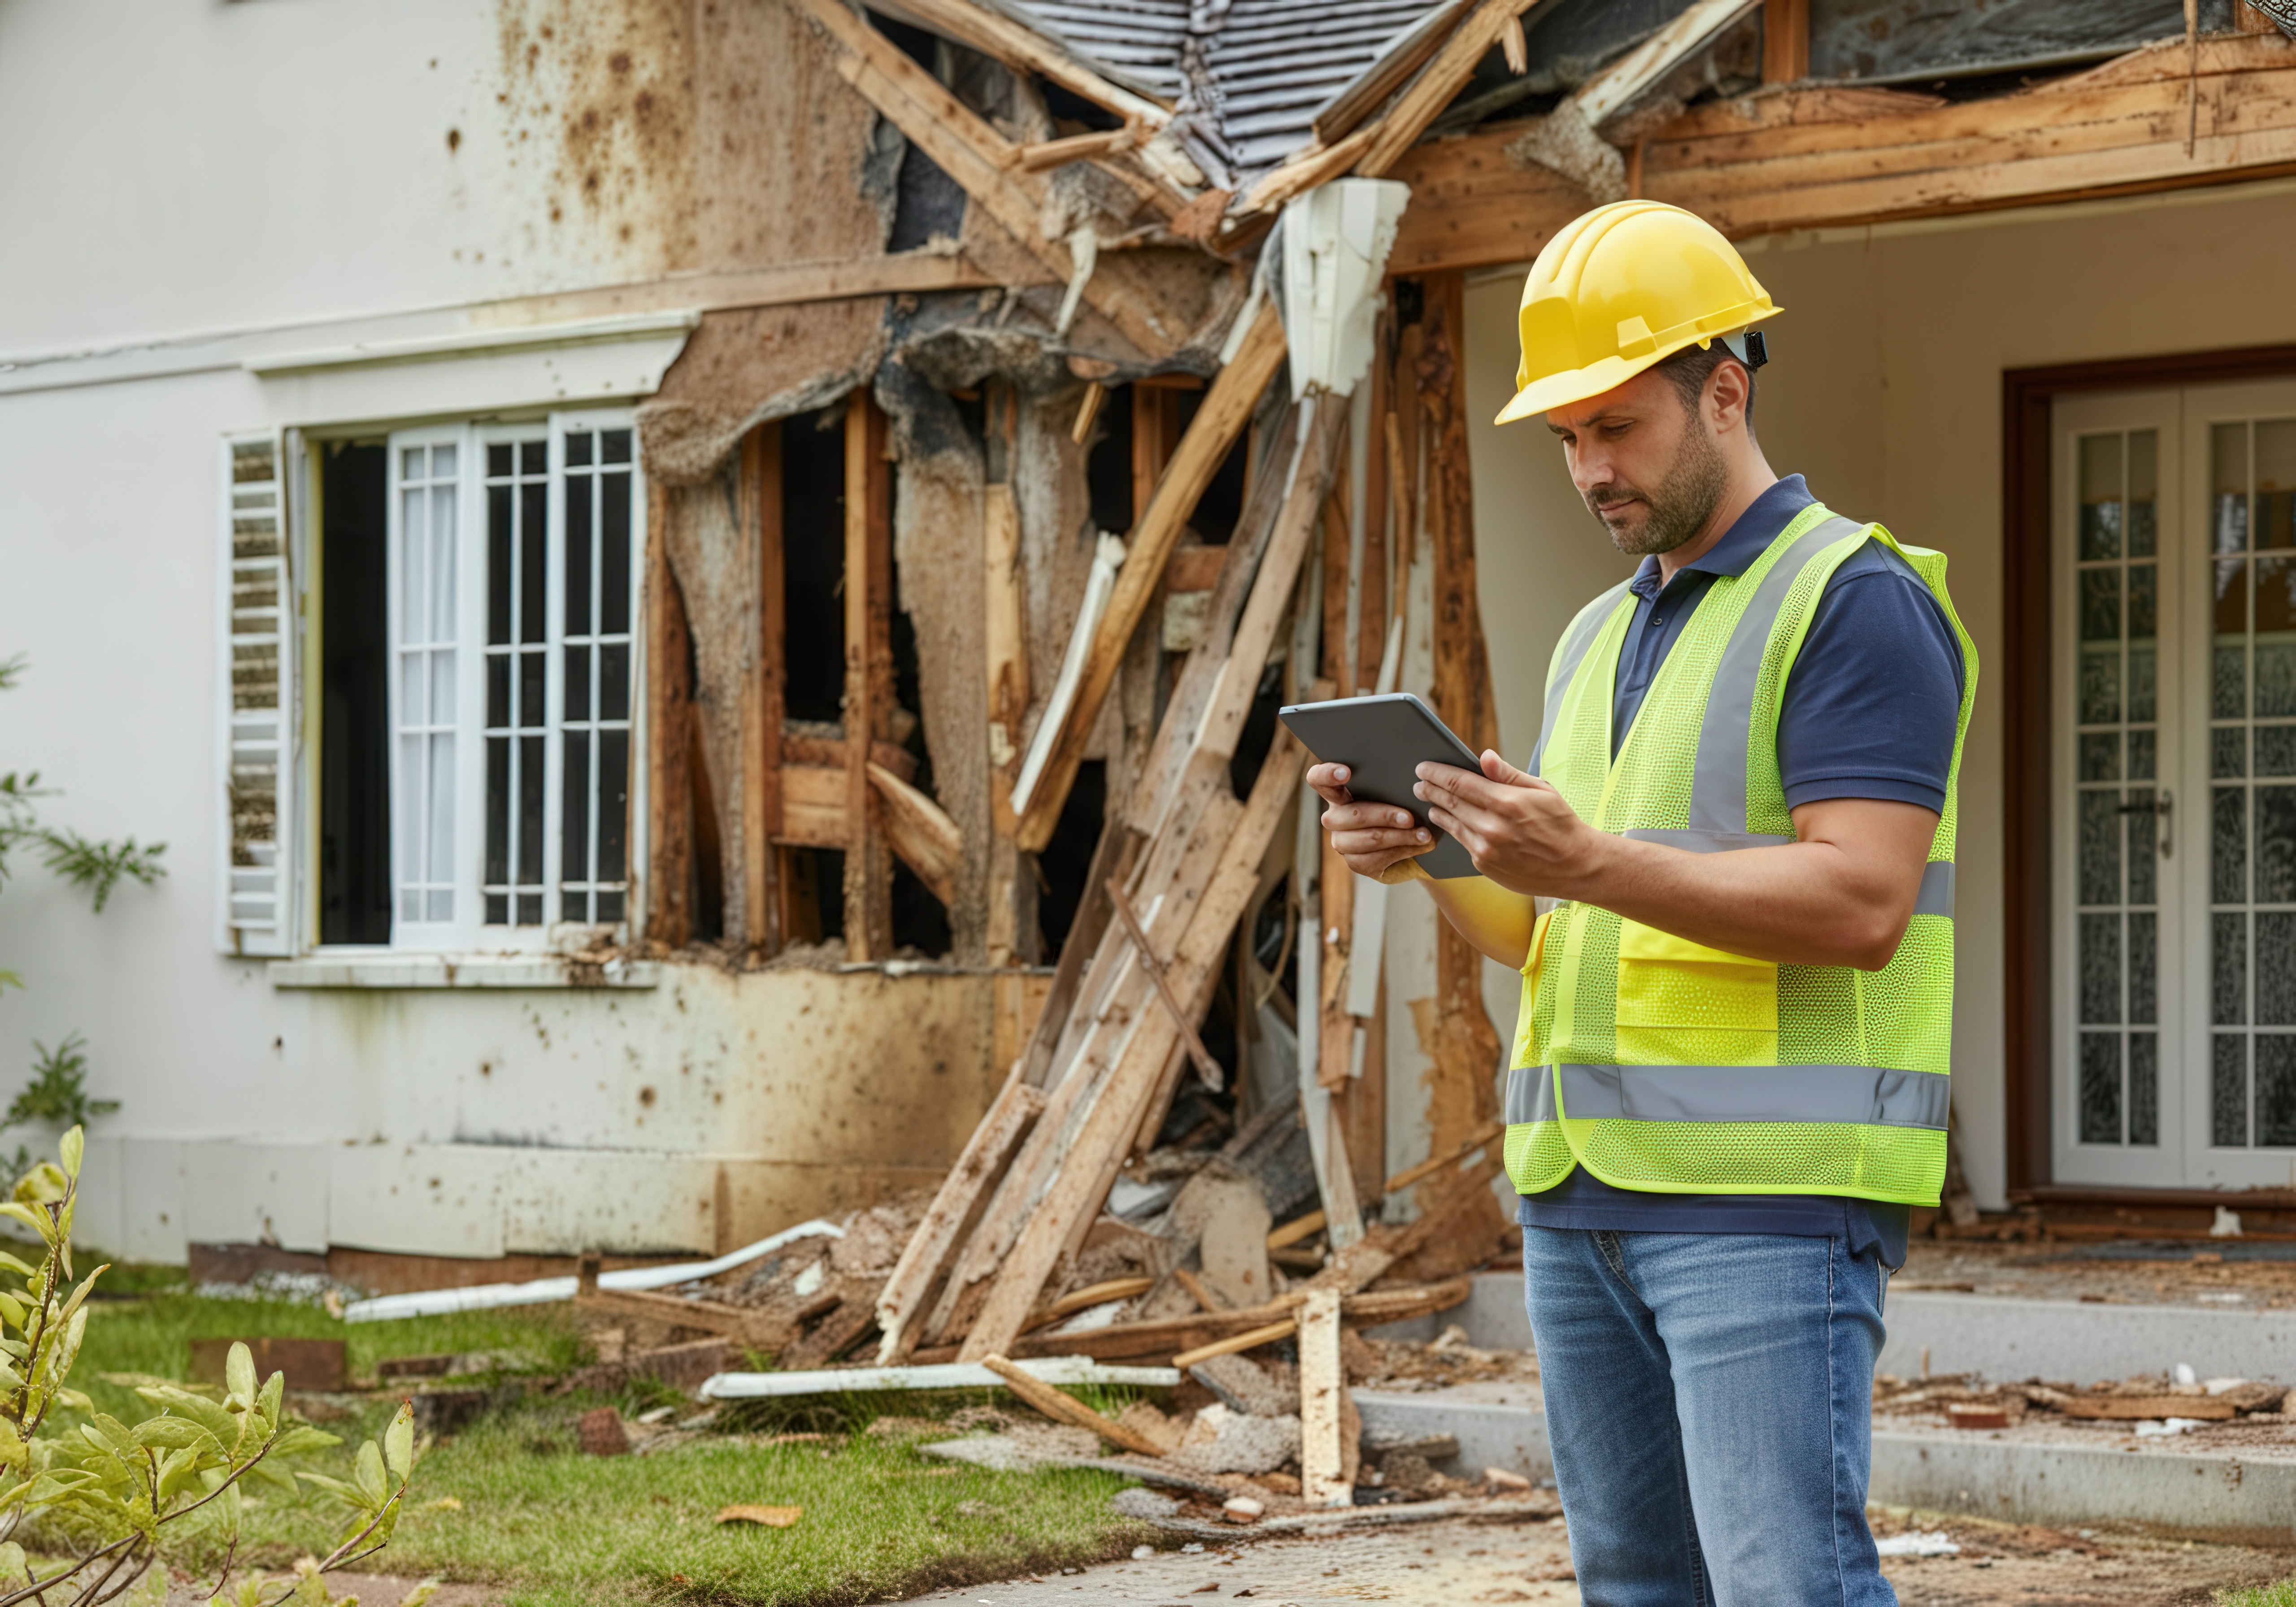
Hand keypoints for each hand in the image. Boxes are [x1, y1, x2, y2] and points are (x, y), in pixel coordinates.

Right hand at [1307, 762, 1435, 880]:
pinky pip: (1376, 859)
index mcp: (1338, 793)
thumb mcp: (1392, 792)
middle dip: (1385, 816)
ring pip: (1369, 839)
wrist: (1403, 840)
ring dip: (1400, 837)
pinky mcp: (1355, 862)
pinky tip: (1419, 845)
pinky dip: (1402, 851)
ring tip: (1423, 835)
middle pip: (1353, 815)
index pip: (1318, 779)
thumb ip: (1392, 784)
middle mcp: (1334, 818)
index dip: (1326, 775)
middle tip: (1410, 818)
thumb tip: (1416, 782)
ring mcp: (1342, 841)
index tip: (1346, 772)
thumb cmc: (1396, 805)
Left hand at [1413, 751, 1608, 895]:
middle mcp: (1492, 827)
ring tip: (1430, 802)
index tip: (1423, 767)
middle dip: (1430, 790)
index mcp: (1506, 802)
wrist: (1576, 865)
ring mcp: (1486, 849)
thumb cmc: (1560, 824)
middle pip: (1450, 803)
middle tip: (1419, 783)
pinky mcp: (1485, 865)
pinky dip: (1454, 830)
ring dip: (1437, 811)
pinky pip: (1464, 843)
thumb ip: (1508, 775)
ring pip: (1452, 824)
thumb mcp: (1541, 790)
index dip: (1437, 773)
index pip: (1459, 783)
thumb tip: (1484, 757)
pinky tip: (1450, 822)